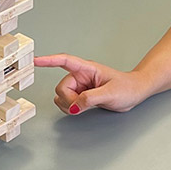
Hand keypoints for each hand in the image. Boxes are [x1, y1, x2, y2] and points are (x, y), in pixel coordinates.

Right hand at [33, 53, 153, 113]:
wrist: (135, 93)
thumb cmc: (127, 87)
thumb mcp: (110, 93)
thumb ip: (90, 99)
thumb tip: (73, 106)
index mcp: (87, 69)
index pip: (64, 61)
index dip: (48, 61)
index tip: (35, 61)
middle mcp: (80, 76)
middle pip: (61, 87)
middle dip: (68, 99)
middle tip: (82, 105)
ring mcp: (79, 86)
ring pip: (61, 96)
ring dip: (69, 105)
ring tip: (85, 106)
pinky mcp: (80, 96)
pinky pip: (66, 102)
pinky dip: (70, 108)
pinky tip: (81, 108)